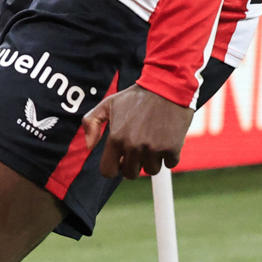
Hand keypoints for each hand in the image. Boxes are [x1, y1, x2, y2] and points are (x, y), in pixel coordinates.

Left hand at [80, 84, 194, 178]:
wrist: (166, 87)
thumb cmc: (135, 97)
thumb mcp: (108, 104)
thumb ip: (91, 122)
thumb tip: (88, 146)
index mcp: (116, 138)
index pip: (108, 171)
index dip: (113, 167)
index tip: (120, 160)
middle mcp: (133, 146)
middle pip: (130, 173)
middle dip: (133, 163)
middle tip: (138, 147)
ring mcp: (153, 149)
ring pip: (151, 170)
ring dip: (152, 159)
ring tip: (152, 140)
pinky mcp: (172, 149)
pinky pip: (170, 164)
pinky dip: (169, 154)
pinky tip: (166, 138)